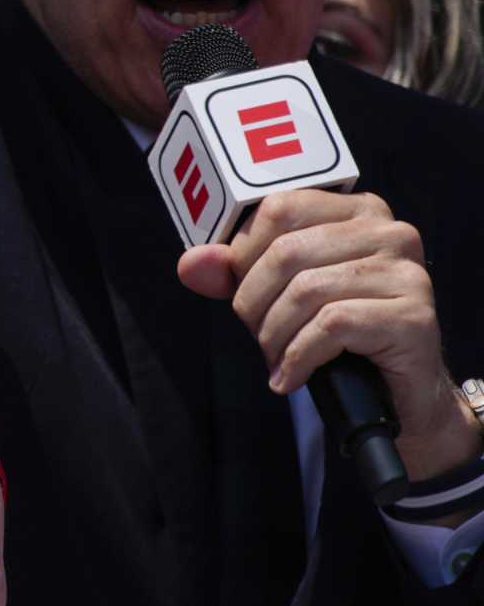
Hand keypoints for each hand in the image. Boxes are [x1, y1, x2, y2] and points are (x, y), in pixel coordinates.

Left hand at [178, 189, 483, 479]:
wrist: (399, 396)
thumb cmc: (338, 335)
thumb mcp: (279, 294)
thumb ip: (234, 272)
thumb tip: (190, 264)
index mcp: (356, 211)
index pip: (279, 208)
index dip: (244, 254)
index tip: (240, 291)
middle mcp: (388, 232)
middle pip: (287, 252)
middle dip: (254, 301)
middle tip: (256, 334)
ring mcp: (407, 273)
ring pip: (306, 291)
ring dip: (274, 334)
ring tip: (274, 357)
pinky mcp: (414, 317)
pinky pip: (332, 326)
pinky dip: (298, 356)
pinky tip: (290, 376)